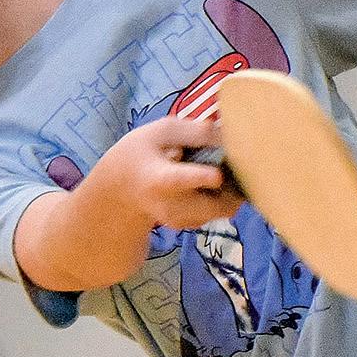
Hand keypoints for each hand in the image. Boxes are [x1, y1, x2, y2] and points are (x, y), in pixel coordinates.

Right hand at [92, 115, 245, 230]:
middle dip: (233, 184)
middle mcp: (171, 205)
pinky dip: (222, 198)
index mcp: (160, 177)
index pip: (179, 180)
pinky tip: (208, 183)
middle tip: (232, 162)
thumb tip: (228, 137)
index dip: (200, 177)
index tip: (217, 175)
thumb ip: (194, 131)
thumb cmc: (143, 153)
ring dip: (230, 190)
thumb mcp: (161, 131)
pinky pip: (219, 211)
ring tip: (215, 169)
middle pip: (216, 203)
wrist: (122, 189)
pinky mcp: (189, 225)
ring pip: (224, 208)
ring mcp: (181, 219)